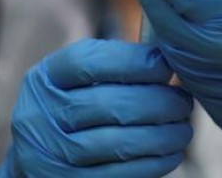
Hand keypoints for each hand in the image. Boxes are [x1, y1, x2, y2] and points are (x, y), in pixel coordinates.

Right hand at [0, 39, 193, 177]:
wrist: (38, 153)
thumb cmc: (74, 103)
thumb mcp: (78, 77)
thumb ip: (115, 63)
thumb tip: (168, 56)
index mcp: (46, 77)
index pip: (88, 63)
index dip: (132, 62)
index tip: (166, 66)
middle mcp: (41, 114)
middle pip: (107, 104)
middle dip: (156, 102)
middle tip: (183, 101)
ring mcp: (53, 153)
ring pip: (117, 143)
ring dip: (160, 136)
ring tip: (183, 128)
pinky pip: (118, 174)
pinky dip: (151, 163)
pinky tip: (170, 153)